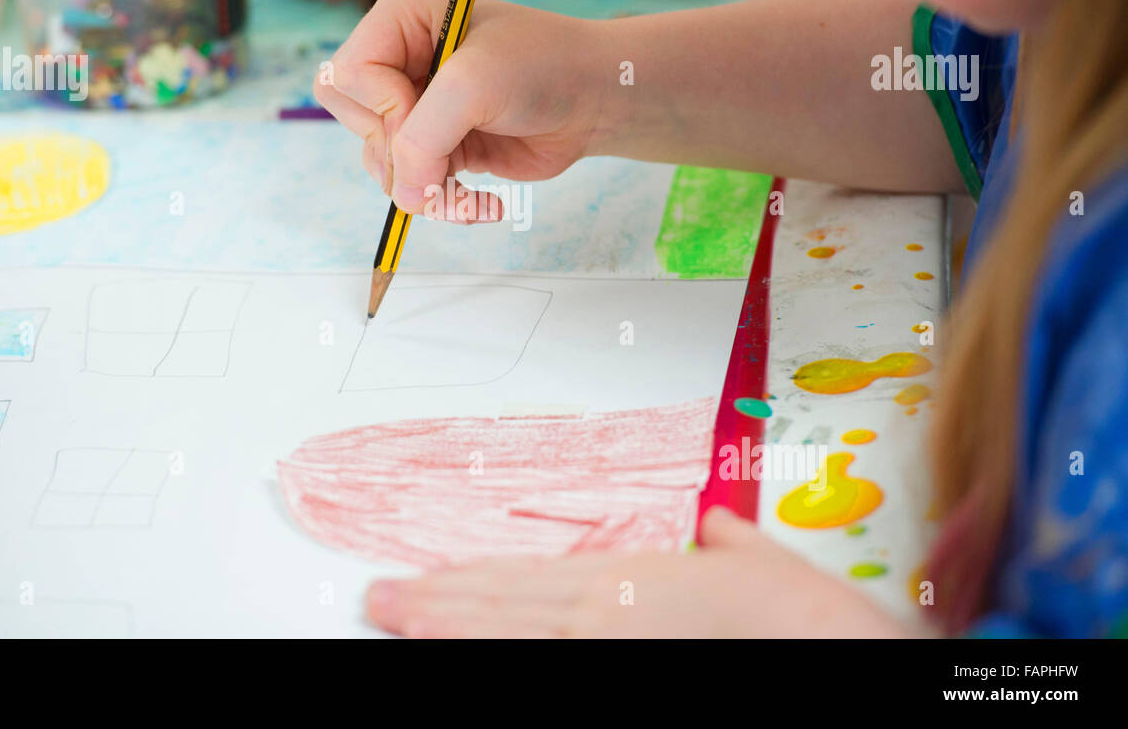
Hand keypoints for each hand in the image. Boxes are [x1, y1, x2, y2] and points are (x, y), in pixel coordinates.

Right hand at [316, 0, 609, 221]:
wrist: (595, 98)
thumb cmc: (544, 67)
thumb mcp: (474, 87)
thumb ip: (421, 138)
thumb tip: (402, 195)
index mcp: (399, 19)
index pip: (348, 76)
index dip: (384, 108)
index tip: (436, 112)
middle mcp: (400, 58)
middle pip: (353, 120)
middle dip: (397, 151)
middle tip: (446, 152)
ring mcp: (417, 105)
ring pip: (379, 162)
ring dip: (423, 186)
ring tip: (467, 188)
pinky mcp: (438, 145)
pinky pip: (412, 186)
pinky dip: (444, 203)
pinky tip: (483, 203)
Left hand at [365, 507, 917, 636]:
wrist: (820, 646)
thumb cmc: (793, 615)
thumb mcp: (757, 562)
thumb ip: (727, 542)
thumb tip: (718, 527)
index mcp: (627, 578)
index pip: (527, 577)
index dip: (469, 578)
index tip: (428, 579)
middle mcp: (600, 612)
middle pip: (498, 604)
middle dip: (434, 603)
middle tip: (378, 597)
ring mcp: (599, 647)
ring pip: (502, 634)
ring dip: (442, 628)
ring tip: (390, 620)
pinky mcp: (609, 671)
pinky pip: (534, 665)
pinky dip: (489, 656)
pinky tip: (446, 653)